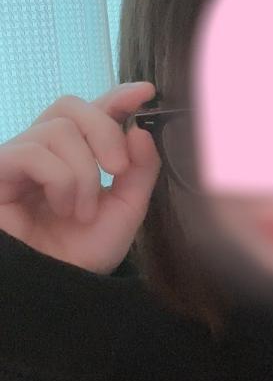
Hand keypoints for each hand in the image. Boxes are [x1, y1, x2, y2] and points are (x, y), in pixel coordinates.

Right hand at [0, 82, 160, 273]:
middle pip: (71, 106)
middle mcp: (46, 151)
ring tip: (82, 211)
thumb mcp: (126, 210)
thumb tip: (139, 130)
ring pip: (57, 129)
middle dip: (104, 130)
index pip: (93, 110)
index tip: (146, 92)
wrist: (58, 289)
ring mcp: (19, 160)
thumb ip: (140, 171)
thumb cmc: (84, 253)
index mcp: (77, 155)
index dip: (117, 96)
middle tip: (117, 168)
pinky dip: (59, 179)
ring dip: (82, 172)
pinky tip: (61, 208)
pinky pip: (32, 151)